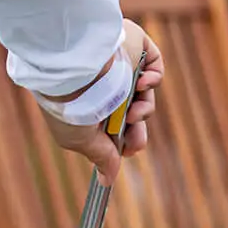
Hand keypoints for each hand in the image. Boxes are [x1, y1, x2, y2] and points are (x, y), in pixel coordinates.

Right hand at [43, 22, 163, 183]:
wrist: (75, 69)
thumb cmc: (72, 108)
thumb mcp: (82, 142)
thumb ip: (102, 158)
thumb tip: (107, 181)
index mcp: (90, 106)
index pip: (117, 127)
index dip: (128, 141)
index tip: (129, 149)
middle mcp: (106, 85)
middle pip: (135, 112)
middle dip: (138, 128)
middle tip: (134, 131)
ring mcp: (122, 65)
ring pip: (146, 92)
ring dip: (145, 106)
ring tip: (134, 109)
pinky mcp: (135, 46)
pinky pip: (155, 64)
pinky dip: (154, 78)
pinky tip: (144, 82)